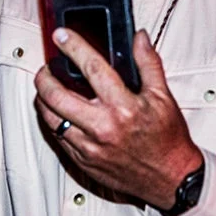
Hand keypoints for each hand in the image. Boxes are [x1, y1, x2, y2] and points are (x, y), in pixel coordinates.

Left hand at [33, 29, 203, 210]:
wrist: (171, 179)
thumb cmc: (168, 139)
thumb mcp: (163, 97)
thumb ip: (149, 63)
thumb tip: (140, 38)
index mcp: (124, 107)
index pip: (92, 68)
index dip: (73, 47)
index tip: (61, 36)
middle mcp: (103, 127)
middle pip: (57, 96)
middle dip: (45, 77)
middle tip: (46, 68)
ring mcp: (90, 146)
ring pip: (50, 118)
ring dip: (43, 100)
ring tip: (47, 89)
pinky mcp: (83, 161)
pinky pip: (58, 137)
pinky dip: (53, 121)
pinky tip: (57, 113)